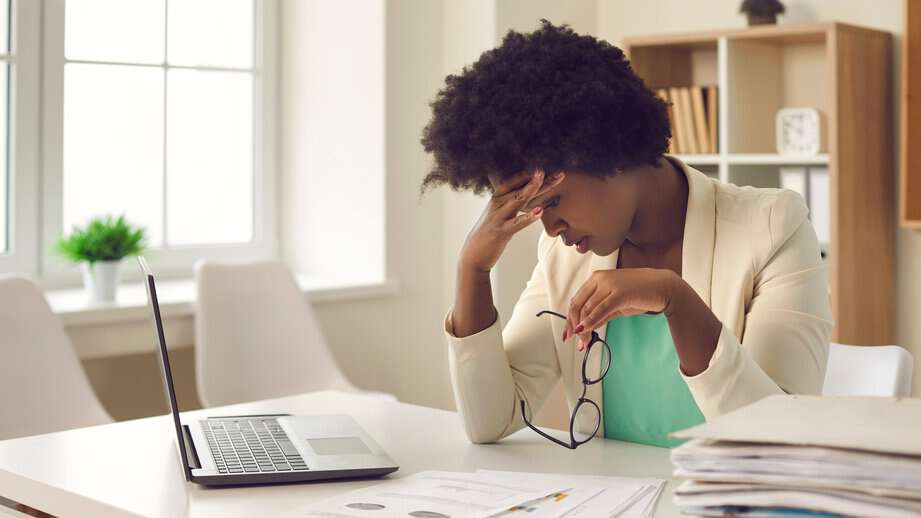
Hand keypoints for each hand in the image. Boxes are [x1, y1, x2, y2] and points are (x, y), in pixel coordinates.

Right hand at [459, 170, 564, 272]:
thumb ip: (514, 204)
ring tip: (543, 178)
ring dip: (531, 188)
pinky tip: (539, 211)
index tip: (549, 164)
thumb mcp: (501, 214)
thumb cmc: (491, 233)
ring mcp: (498, 217)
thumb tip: (531, 195)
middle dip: (538, 178)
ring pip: (517, 200)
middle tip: (557, 170)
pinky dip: (528, 217)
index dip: (532, 172)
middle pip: (521, 188)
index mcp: (498, 198)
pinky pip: (516, 223)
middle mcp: (497, 203)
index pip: (516, 180)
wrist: (473, 255)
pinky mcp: (501, 232)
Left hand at [563, 268, 678, 349]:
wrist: (664, 287)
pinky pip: (600, 310)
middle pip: (578, 304)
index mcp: (596, 278)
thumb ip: (601, 313)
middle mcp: (600, 279)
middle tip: (575, 340)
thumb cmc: (641, 293)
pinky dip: (592, 322)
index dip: (570, 318)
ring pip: (588, 309)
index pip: (576, 300)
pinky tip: (587, 332)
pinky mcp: (620, 293)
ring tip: (584, 342)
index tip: (568, 332)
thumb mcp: (616, 303)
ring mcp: (609, 284)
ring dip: (583, 328)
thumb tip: (587, 327)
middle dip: (574, 325)